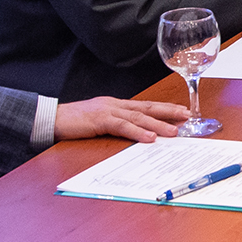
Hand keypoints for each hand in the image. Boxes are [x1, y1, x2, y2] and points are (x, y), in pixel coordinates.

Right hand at [54, 97, 191, 142]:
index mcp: (116, 105)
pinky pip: (122, 126)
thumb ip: (116, 125)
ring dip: (158, 124)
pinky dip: (138, 131)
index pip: (146, 105)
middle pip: (148, 107)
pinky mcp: (99, 120)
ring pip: (139, 116)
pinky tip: (150, 137)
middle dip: (169, 111)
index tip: (182, 112)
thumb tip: (136, 135)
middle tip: (188, 116)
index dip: (165, 108)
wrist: (52, 118)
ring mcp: (108, 110)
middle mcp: (116, 104)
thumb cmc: (74, 122)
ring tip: (175, 131)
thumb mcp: (99, 122)